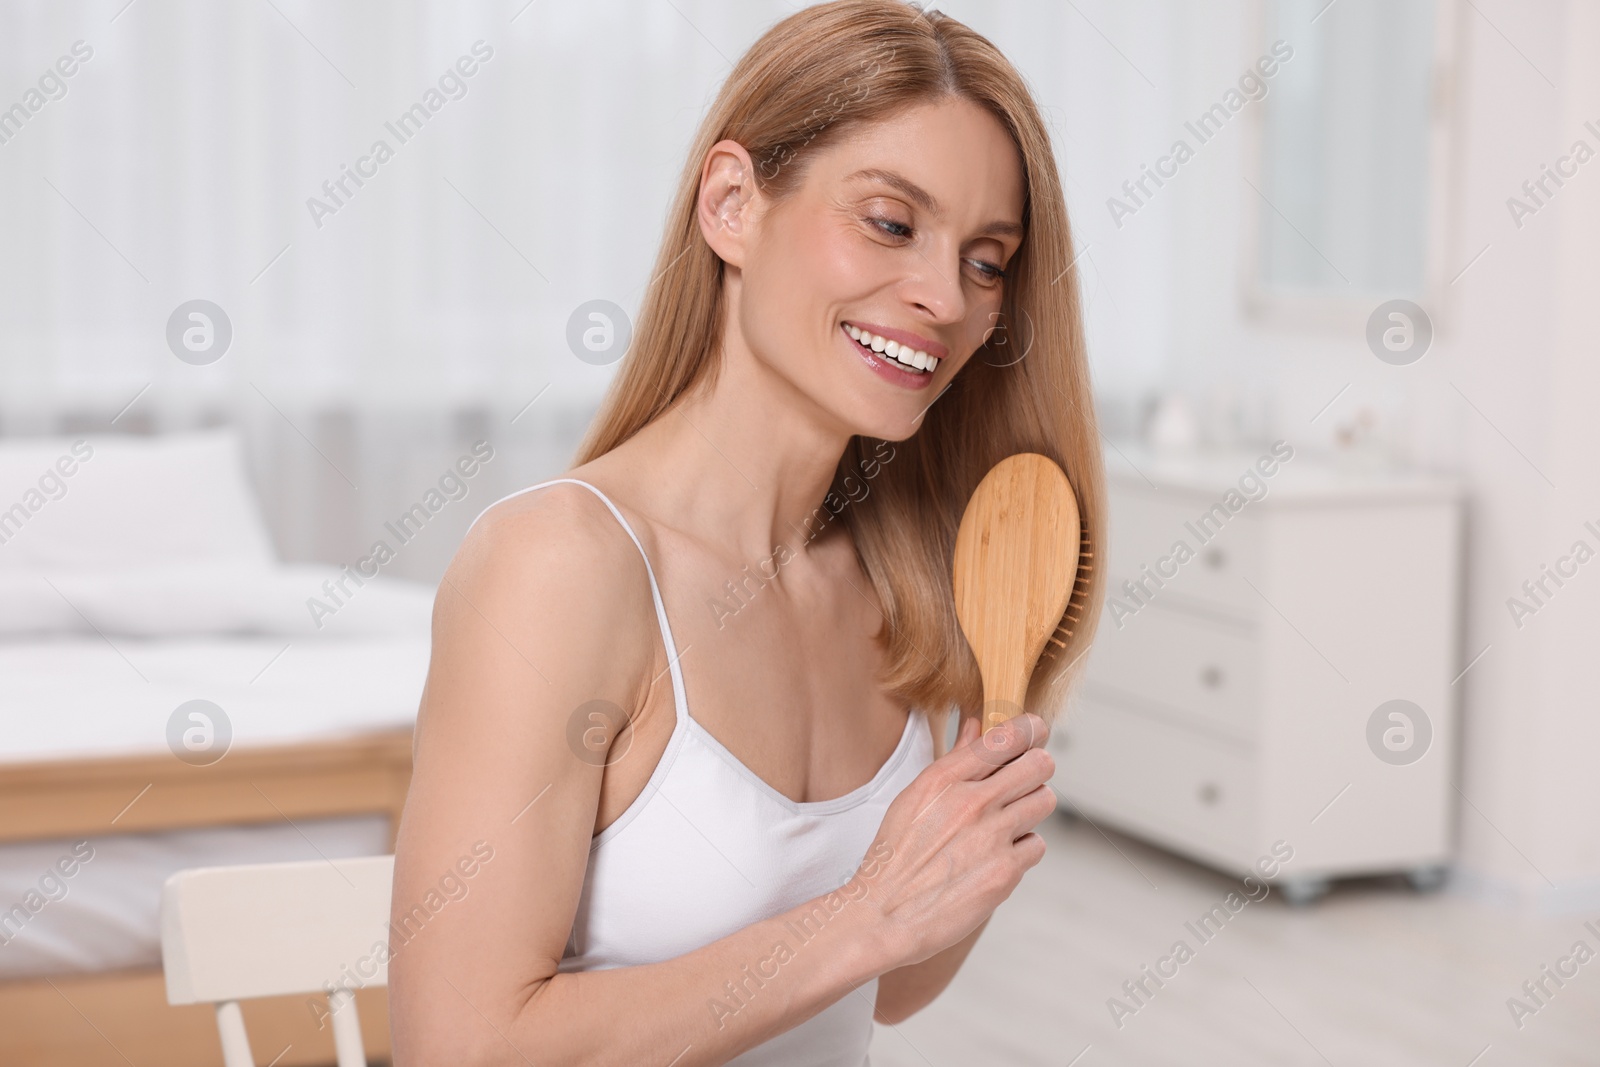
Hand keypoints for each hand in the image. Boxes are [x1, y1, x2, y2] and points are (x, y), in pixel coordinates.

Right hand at [853, 712, 1056, 968]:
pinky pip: (1036, 844)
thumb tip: (976, 724)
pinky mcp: (1006, 871)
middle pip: (1040, 764)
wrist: (885, 914)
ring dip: (1031, 809)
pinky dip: (1022, 850)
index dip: (1029, 730)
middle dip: (1036, 770)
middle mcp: (972, 801)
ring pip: (1044, 801)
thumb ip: (955, 758)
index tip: (1034, 733)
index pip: (1008, 735)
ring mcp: (992, 836)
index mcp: (945, 777)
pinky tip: (998, 856)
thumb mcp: (916, 796)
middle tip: (1023, 782)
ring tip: (1008, 822)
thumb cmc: (896, 855)